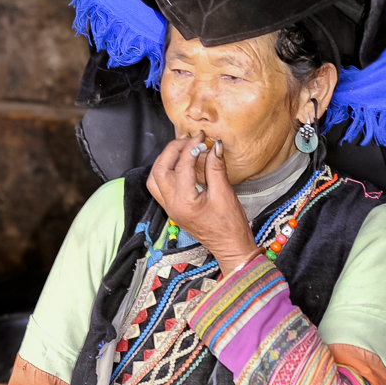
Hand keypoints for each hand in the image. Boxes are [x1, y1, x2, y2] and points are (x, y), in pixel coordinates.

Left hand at [147, 133, 257, 274]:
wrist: (230, 247)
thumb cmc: (230, 225)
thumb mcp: (225, 193)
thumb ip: (216, 168)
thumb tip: (214, 146)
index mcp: (184, 202)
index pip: (182, 166)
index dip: (192, 148)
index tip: (202, 138)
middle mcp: (172, 205)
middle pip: (161, 169)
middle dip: (173, 150)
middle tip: (188, 139)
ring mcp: (170, 208)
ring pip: (155, 178)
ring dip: (164, 160)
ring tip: (181, 148)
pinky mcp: (173, 209)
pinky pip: (159, 187)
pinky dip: (164, 171)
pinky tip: (178, 164)